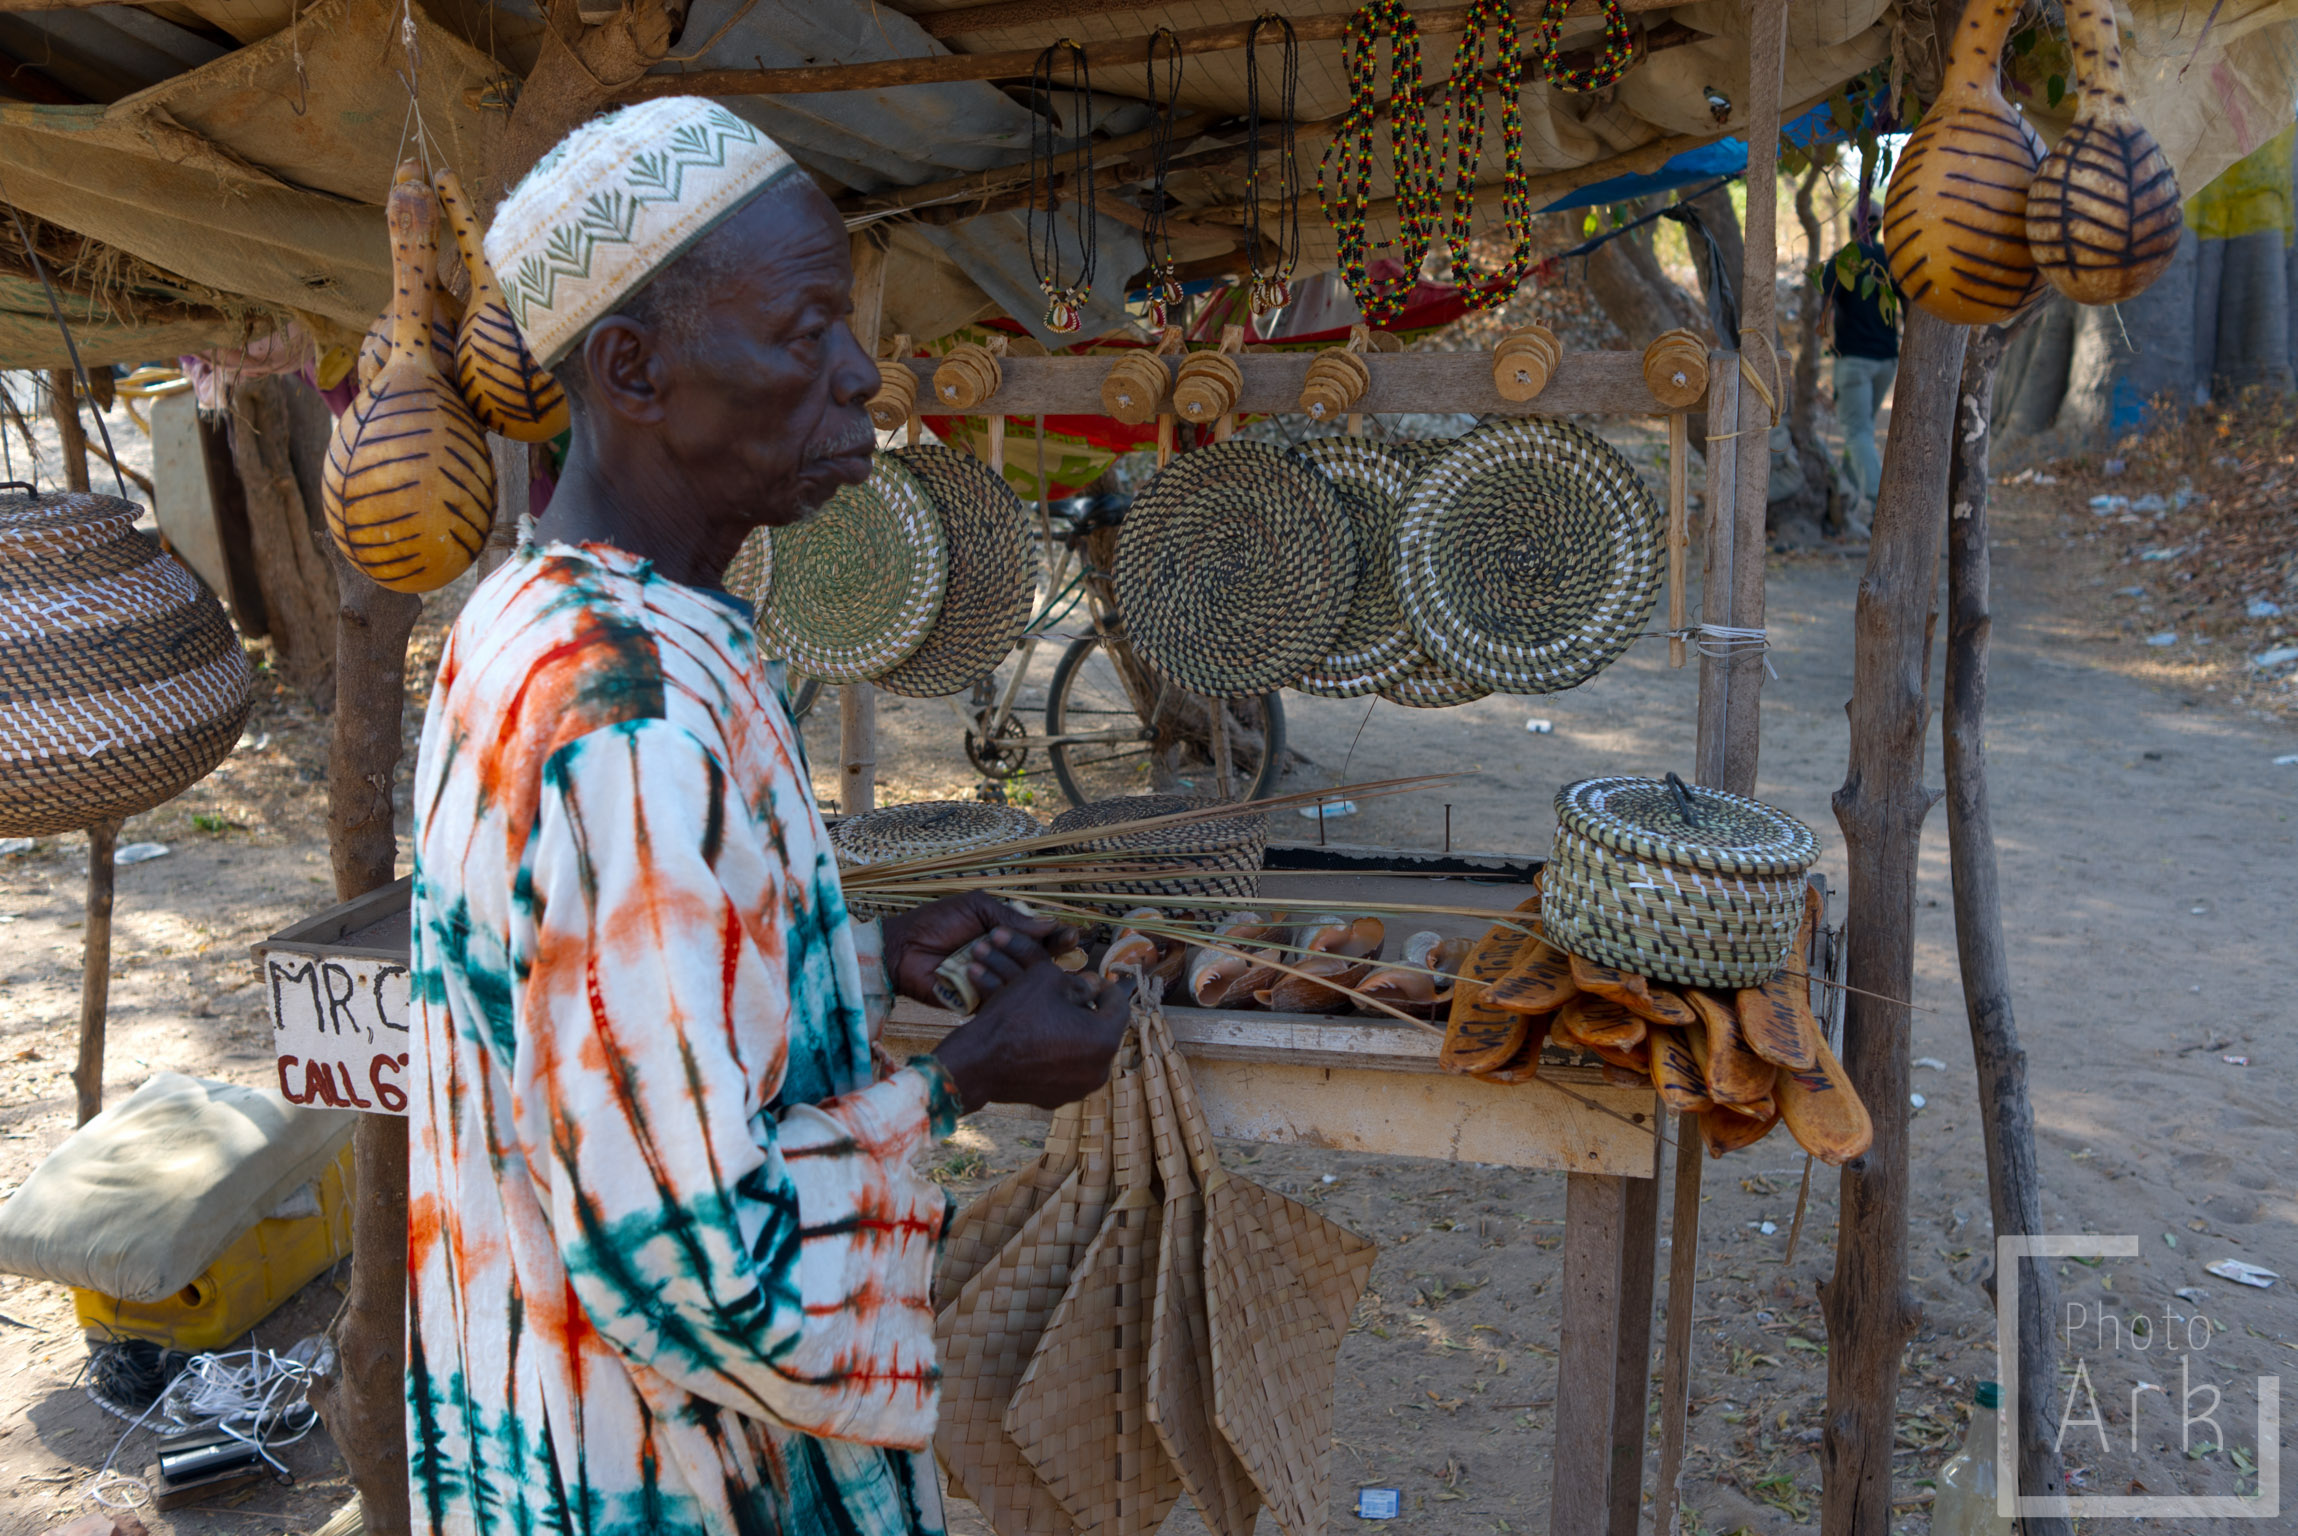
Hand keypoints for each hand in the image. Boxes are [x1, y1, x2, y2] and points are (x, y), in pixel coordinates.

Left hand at [881, 893, 1080, 1006]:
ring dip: (1024, 966)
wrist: (902, 948)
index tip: (1070, 933)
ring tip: (1017, 954)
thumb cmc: (935, 923)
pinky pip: (1002, 998)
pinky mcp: (980, 1002)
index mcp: (1004, 936)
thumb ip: (1010, 916)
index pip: (1039, 937)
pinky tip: (1004, 977)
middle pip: (1039, 961)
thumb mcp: (976, 908)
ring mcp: (994, 983)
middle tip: (1067, 945)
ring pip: (1024, 982)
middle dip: (1054, 953)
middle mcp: (1004, 960)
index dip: (1057, 936)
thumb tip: (1049, 923)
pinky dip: (1003, 986)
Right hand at [932, 964, 1132, 1113]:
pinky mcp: (1056, 1100)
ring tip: (1053, 1019)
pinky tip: (1038, 1042)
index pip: (1119, 1006)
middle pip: (1103, 1032)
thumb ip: (1078, 981)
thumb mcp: (1047, 979)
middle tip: (1072, 998)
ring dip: (1075, 1035)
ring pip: (1085, 1053)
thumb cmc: (1014, 1016)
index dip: (1106, 988)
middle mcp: (1099, 1071)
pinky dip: (1058, 1056)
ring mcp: (1078, 1090)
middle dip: (1090, 1013)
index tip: (1094, 980)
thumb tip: (1091, 987)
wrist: (977, 1062)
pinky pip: (1066, 1071)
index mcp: (1104, 1040)